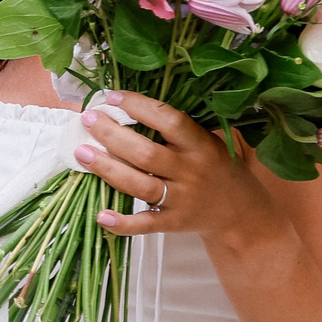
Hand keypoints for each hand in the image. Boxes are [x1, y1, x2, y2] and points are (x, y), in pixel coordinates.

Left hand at [73, 93, 281, 250]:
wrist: (240, 213)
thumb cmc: (215, 167)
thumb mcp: (208, 141)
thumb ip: (177, 128)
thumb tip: (128, 102)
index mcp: (200, 145)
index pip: (169, 121)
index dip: (139, 107)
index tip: (112, 96)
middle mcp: (190, 171)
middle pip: (146, 154)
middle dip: (113, 136)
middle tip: (88, 120)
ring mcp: (181, 199)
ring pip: (140, 185)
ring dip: (108, 169)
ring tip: (81, 153)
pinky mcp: (173, 223)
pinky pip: (145, 224)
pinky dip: (123, 223)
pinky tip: (101, 215)